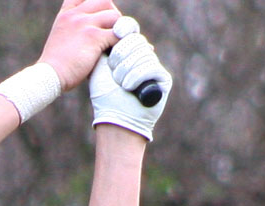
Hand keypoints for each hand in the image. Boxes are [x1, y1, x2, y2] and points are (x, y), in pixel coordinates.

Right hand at [38, 0, 122, 91]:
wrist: (49, 76)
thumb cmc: (56, 64)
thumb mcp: (61, 38)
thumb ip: (74, 29)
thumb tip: (94, 33)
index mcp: (66, 14)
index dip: (96, 5)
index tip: (99, 19)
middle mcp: (75, 15)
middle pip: (104, 1)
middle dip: (111, 14)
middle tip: (111, 32)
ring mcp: (84, 24)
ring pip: (114, 16)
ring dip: (119, 29)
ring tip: (115, 43)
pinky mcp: (94, 37)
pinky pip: (118, 33)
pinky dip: (121, 42)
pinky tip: (115, 52)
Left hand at [90, 17, 172, 140]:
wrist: (115, 119)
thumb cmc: (105, 96)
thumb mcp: (100, 68)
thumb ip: (105, 48)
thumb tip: (113, 28)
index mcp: (128, 54)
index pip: (131, 33)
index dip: (125, 30)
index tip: (116, 32)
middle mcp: (143, 58)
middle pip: (137, 41)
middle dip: (121, 55)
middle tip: (113, 72)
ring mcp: (154, 68)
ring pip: (144, 53)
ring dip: (127, 69)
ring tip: (119, 84)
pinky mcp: (163, 79)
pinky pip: (152, 66)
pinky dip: (137, 76)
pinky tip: (128, 87)